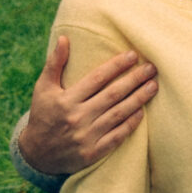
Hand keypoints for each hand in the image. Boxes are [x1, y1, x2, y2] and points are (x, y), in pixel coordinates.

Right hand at [18, 34, 157, 175]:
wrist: (37, 154)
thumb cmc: (43, 115)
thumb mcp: (43, 88)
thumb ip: (54, 63)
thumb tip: (64, 38)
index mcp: (66, 99)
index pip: (97, 78)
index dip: (116, 65)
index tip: (133, 55)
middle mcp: (77, 117)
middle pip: (112, 95)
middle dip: (134, 79)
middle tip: (151, 68)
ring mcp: (86, 136)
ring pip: (118, 114)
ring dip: (138, 99)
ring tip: (153, 86)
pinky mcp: (92, 153)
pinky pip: (117, 136)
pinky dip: (130, 124)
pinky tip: (142, 112)